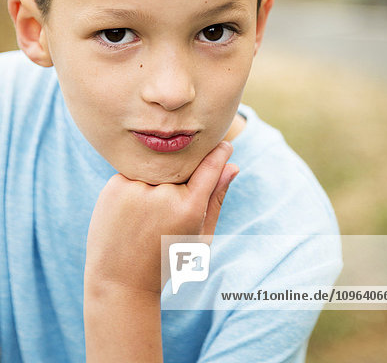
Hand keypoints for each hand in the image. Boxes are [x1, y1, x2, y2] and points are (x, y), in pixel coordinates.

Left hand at [84, 141, 238, 296]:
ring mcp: (135, 188)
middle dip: (182, 176)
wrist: (118, 281)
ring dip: (156, 181)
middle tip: (168, 210)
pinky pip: (133, 173)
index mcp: (188, 208)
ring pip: (156, 169)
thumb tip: (232, 165)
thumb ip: (215, 199)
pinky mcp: (114, 186)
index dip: (219, 153)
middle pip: (181, 167)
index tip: (223, 145)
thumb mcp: (199, 236)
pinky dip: (136, 186)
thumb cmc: (166, 258)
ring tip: (146, 216)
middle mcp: (162, 195)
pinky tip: (130, 214)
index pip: (210, 166)